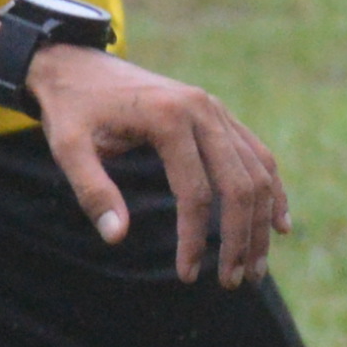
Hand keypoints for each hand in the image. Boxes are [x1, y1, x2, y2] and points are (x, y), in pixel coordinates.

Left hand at [26, 45, 285, 284]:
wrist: (78, 64)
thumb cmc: (71, 109)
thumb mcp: (67, 147)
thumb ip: (92, 191)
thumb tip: (117, 237)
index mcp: (168, 118)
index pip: (195, 192)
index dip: (194, 239)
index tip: (186, 275)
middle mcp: (202, 109)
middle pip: (239, 184)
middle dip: (240, 238)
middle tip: (232, 282)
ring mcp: (215, 109)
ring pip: (257, 171)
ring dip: (262, 222)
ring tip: (254, 269)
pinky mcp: (218, 113)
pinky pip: (257, 154)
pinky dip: (273, 190)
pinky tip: (278, 224)